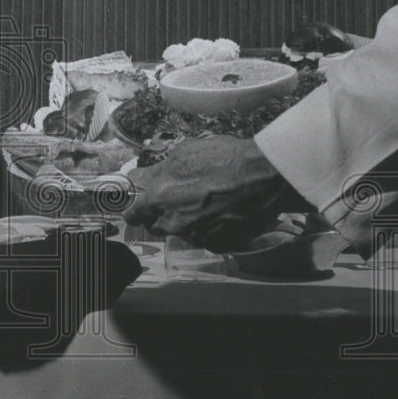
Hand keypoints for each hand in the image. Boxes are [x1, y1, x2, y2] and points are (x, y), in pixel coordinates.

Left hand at [122, 135, 306, 251]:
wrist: (264, 175)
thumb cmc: (224, 157)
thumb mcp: (184, 154)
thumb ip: (158, 171)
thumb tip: (140, 177)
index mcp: (159, 198)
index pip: (133, 213)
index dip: (135, 209)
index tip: (138, 207)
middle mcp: (173, 222)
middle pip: (156, 225)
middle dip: (161, 215)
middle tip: (175, 200)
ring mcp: (196, 236)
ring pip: (182, 232)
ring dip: (187, 222)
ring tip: (206, 204)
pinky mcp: (218, 244)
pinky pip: (206, 239)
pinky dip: (210, 230)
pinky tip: (222, 214)